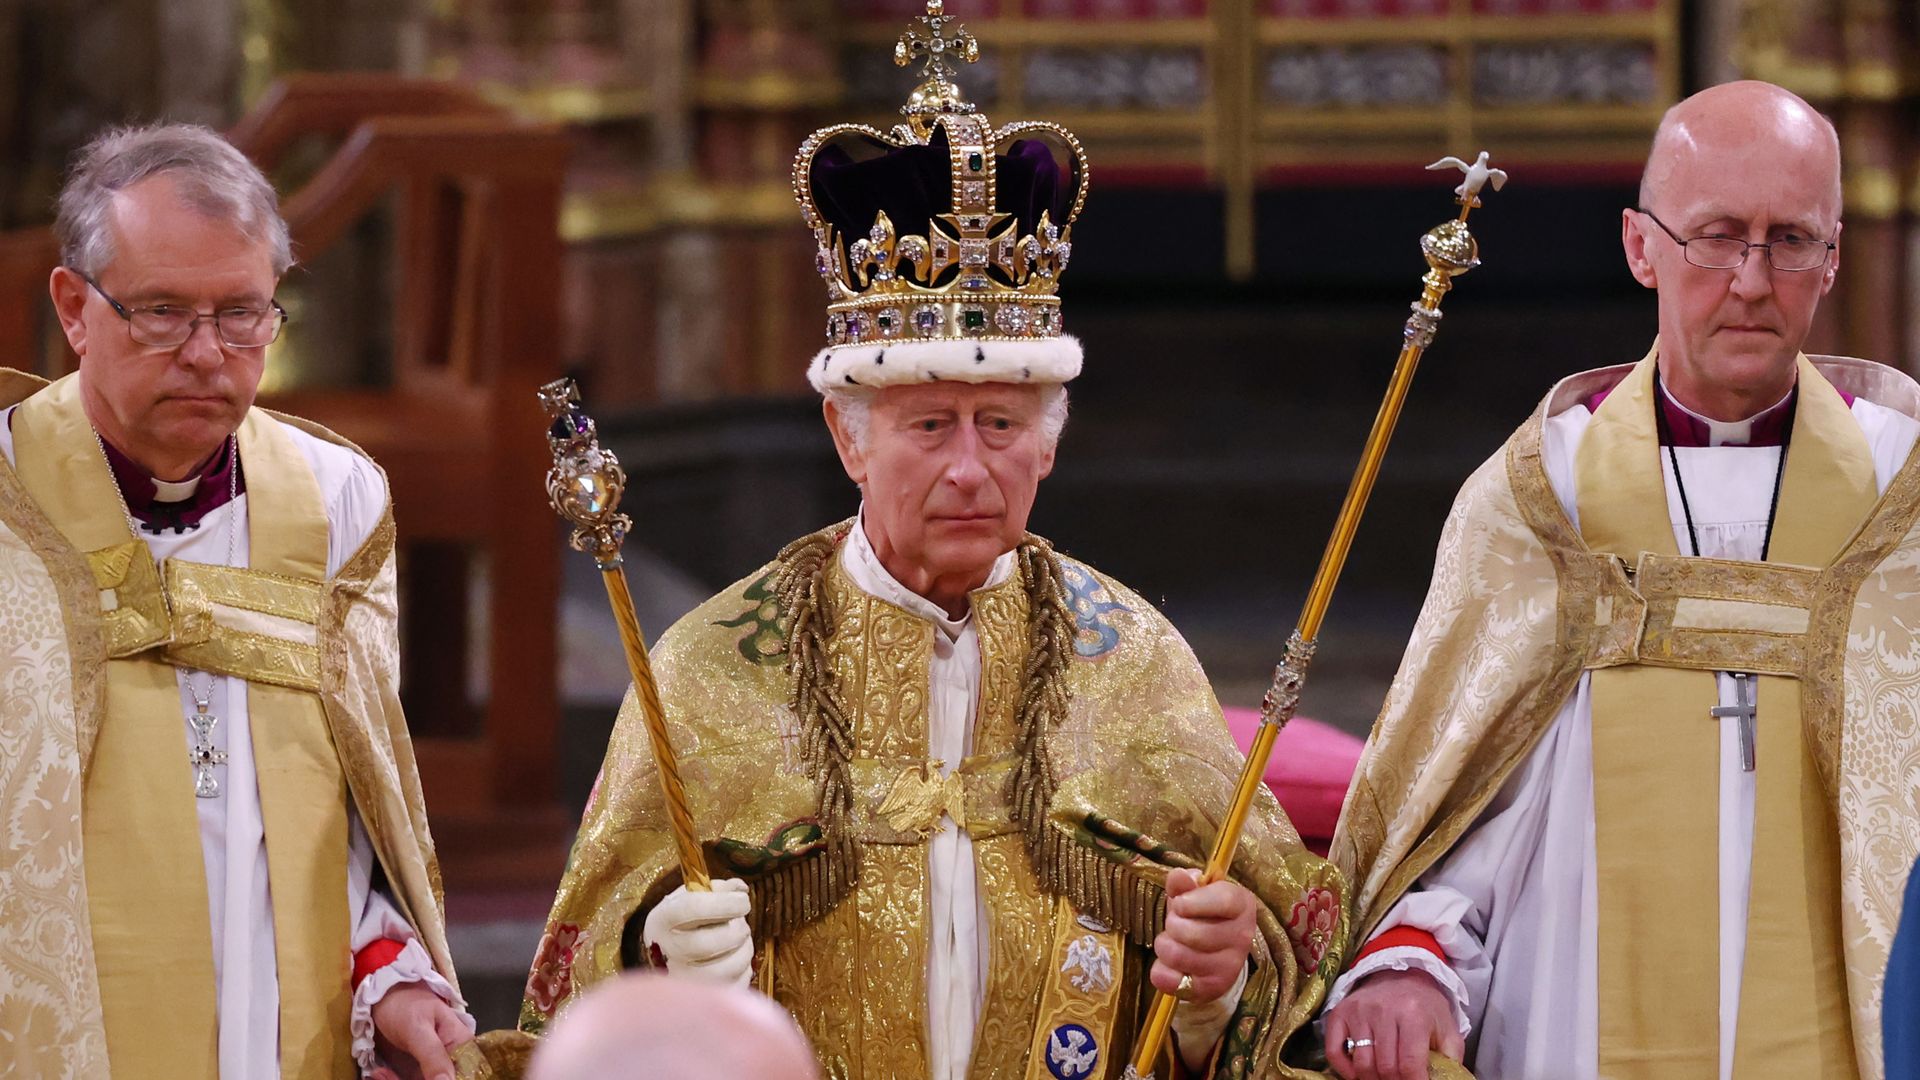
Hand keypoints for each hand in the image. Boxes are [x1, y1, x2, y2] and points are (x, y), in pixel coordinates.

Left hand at [369, 982, 471, 1079]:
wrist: (382, 997)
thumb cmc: (404, 1004)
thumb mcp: (418, 1030)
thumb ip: (434, 1057)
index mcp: (461, 1044)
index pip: (463, 1072)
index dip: (446, 1079)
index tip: (421, 1078)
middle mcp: (450, 1057)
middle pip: (442, 1079)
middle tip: (389, 1076)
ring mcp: (432, 1065)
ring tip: (381, 1073)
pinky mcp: (416, 1069)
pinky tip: (380, 1073)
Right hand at [642, 877, 753, 985]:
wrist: (665, 960)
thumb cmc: (682, 925)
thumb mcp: (688, 899)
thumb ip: (715, 889)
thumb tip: (740, 889)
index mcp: (662, 921)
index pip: (692, 907)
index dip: (725, 901)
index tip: (742, 899)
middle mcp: (669, 953)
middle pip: (711, 942)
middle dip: (737, 929)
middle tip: (739, 923)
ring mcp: (685, 981)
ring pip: (730, 965)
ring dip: (743, 949)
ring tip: (735, 941)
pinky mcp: (703, 1000)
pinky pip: (738, 983)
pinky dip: (743, 969)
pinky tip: (730, 960)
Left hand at [1149, 869, 1257, 1004]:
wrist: (1218, 957)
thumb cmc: (1203, 916)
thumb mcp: (1195, 894)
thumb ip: (1184, 883)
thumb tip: (1179, 875)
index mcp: (1242, 905)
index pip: (1222, 900)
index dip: (1192, 901)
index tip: (1180, 903)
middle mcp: (1242, 937)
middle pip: (1190, 931)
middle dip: (1172, 924)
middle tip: (1177, 924)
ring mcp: (1229, 967)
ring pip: (1175, 955)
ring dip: (1164, 945)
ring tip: (1174, 942)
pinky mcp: (1210, 989)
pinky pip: (1167, 979)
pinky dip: (1161, 970)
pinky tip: (1173, 965)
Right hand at [1323, 968, 1464, 1079]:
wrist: (1399, 974)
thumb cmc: (1424, 1006)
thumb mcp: (1447, 1027)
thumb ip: (1451, 1057)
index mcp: (1414, 1014)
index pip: (1410, 1064)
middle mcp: (1383, 1010)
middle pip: (1386, 1067)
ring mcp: (1358, 1012)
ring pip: (1362, 1064)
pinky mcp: (1340, 1013)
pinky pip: (1334, 1051)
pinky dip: (1344, 1071)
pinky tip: (1358, 1074)